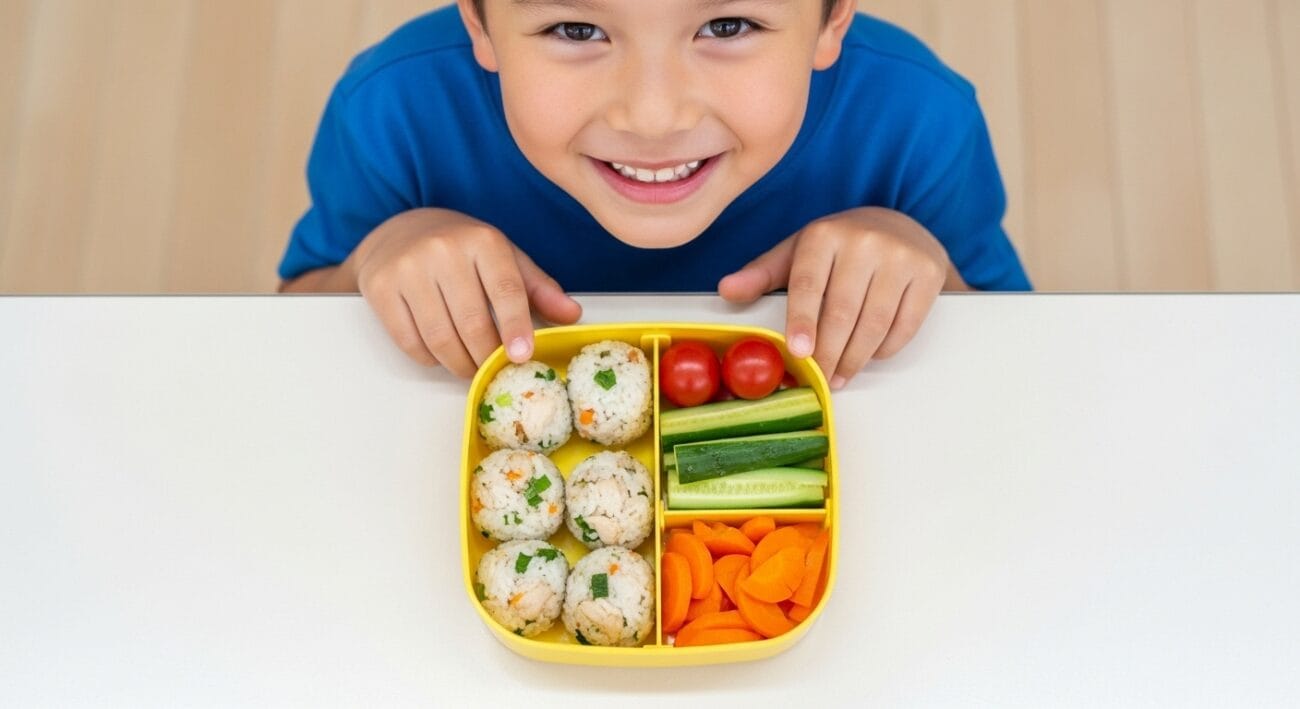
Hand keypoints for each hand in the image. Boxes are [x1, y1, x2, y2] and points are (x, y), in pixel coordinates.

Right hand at [346, 208, 581, 376]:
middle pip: (472, 323)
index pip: (505, 291)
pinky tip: (440, 354)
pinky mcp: (379, 288)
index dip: (516, 328)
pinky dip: (429, 358)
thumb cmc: (461, 249)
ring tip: (469, 368)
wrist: (398, 231)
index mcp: (482, 240)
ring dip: (459, 364)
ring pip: (439, 337)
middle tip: (493, 372)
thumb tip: (572, 315)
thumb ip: (537, 288)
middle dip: (486, 357)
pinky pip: (409, 340)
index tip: (522, 356)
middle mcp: (442, 250)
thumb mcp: (504, 258)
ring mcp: (407, 268)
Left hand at [718, 207, 963, 388]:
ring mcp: (901, 256)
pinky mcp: (928, 273)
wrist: (900, 227)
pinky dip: (885, 348)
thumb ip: (762, 274)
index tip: (799, 352)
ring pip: (875, 323)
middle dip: (829, 353)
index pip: (810, 285)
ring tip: (841, 376)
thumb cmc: (839, 247)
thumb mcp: (798, 252)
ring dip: (856, 359)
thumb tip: (727, 290)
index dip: (803, 322)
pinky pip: (904, 325)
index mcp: (825, 234)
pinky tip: (870, 355)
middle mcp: (865, 240)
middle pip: (843, 312)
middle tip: (820, 380)